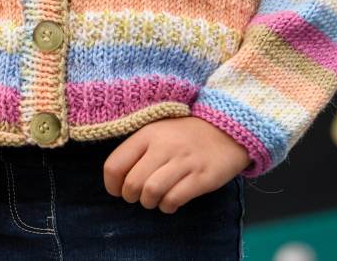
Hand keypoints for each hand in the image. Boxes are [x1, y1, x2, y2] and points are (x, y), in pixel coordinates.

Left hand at [103, 116, 249, 213]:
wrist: (225, 130)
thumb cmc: (184, 135)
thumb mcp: (157, 131)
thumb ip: (138, 150)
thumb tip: (117, 178)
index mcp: (147, 134)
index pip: (115, 164)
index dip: (112, 184)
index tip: (118, 190)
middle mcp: (163, 146)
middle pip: (133, 183)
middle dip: (131, 196)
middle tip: (139, 196)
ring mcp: (183, 161)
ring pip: (151, 192)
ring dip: (149, 203)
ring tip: (155, 199)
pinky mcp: (201, 177)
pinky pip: (175, 199)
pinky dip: (168, 206)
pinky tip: (171, 201)